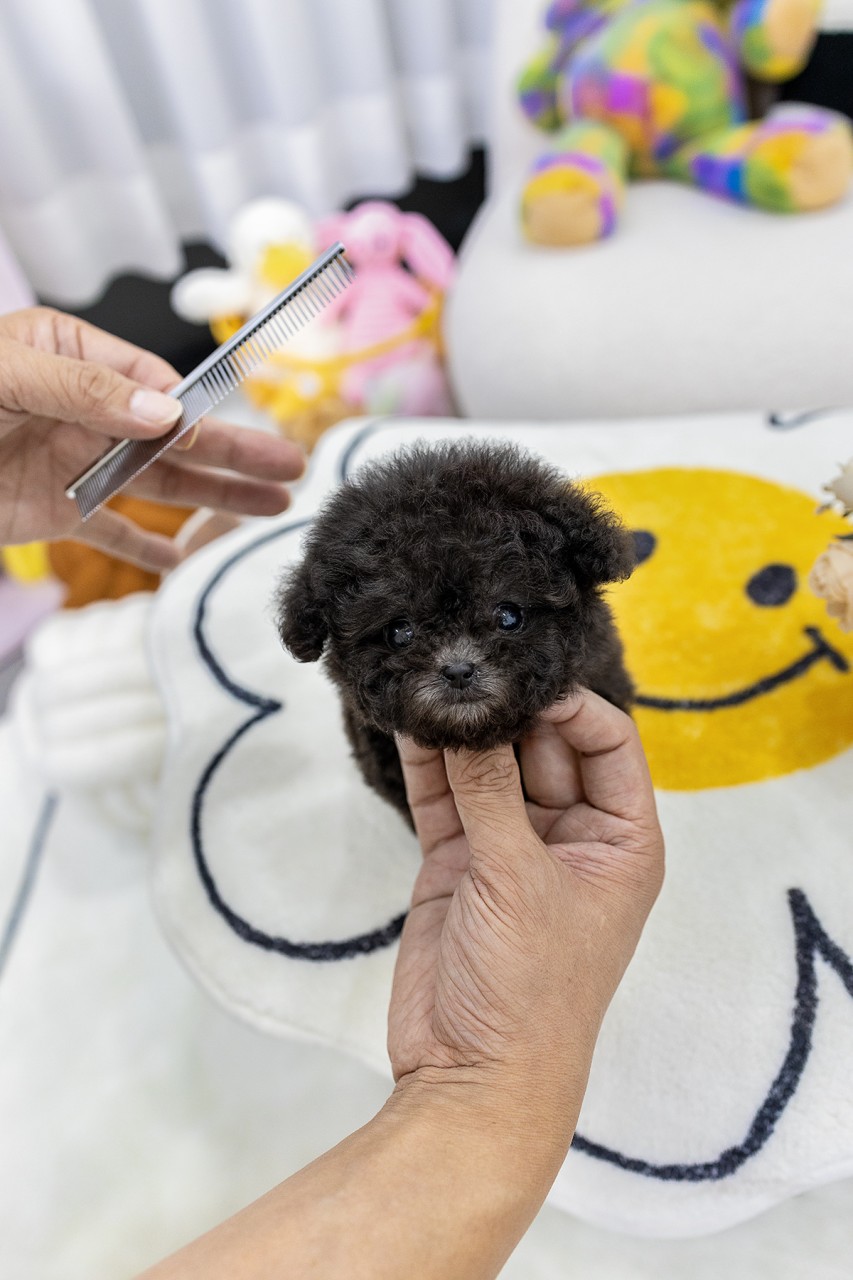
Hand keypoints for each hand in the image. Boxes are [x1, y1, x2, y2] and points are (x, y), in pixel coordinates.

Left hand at [0, 308, 304, 570]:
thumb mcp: (7, 374)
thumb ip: (89, 391)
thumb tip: (167, 414)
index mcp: (75, 358)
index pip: (150, 384)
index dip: (186, 410)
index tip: (208, 432)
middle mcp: (85, 411)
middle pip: (173, 438)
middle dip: (232, 454)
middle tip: (290, 468)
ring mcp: (74, 463)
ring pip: (158, 486)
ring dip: (213, 499)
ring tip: (270, 509)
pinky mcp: (57, 513)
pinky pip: (113, 532)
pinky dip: (147, 549)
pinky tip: (186, 560)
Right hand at [390, 689, 663, 1112]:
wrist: (471, 1079)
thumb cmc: (528, 991)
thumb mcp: (518, 881)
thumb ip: (492, 792)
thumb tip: (471, 711)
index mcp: (620, 841)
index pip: (607, 744)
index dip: (569, 705)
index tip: (522, 678)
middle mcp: (570, 837)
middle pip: (543, 746)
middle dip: (506, 709)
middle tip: (465, 667)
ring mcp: (510, 848)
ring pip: (489, 767)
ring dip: (462, 730)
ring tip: (430, 680)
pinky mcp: (458, 863)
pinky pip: (446, 797)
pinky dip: (428, 763)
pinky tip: (407, 721)